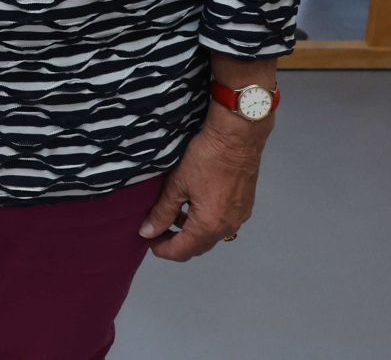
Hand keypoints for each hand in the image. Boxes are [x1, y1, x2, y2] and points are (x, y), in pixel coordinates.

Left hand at [139, 105, 269, 260]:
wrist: (237, 138)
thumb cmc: (206, 158)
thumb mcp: (177, 184)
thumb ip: (162, 212)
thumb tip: (147, 232)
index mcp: (209, 226)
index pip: (182, 251)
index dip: (161, 249)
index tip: (146, 239)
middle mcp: (227, 227)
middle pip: (198, 247)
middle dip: (175, 242)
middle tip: (155, 228)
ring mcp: (239, 218)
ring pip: (210, 235)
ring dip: (190, 231)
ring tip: (171, 213)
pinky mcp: (244, 206)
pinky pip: (221, 223)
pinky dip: (204, 221)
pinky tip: (192, 204)